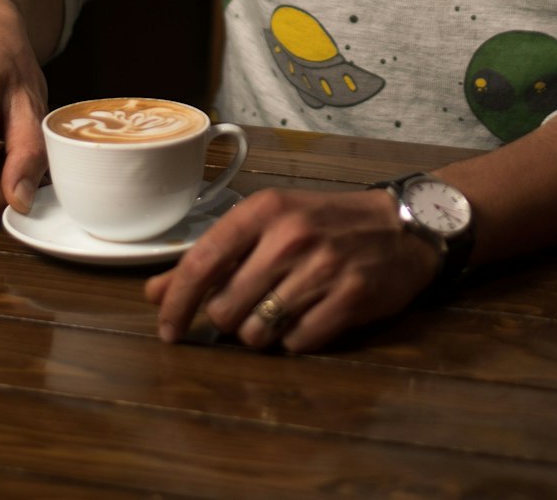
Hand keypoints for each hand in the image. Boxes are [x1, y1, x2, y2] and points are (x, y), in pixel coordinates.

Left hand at [144, 186, 440, 352]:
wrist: (401, 226)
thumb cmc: (325, 223)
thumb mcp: (268, 225)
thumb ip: (212, 258)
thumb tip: (155, 293)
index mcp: (264, 210)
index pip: (202, 263)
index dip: (176, 303)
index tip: (166, 330)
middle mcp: (290, 236)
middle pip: (225, 309)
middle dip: (231, 318)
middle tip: (254, 304)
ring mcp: (322, 268)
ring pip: (257, 333)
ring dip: (263, 332)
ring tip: (285, 308)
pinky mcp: (350, 298)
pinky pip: (297, 344)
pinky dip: (297, 339)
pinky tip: (313, 315)